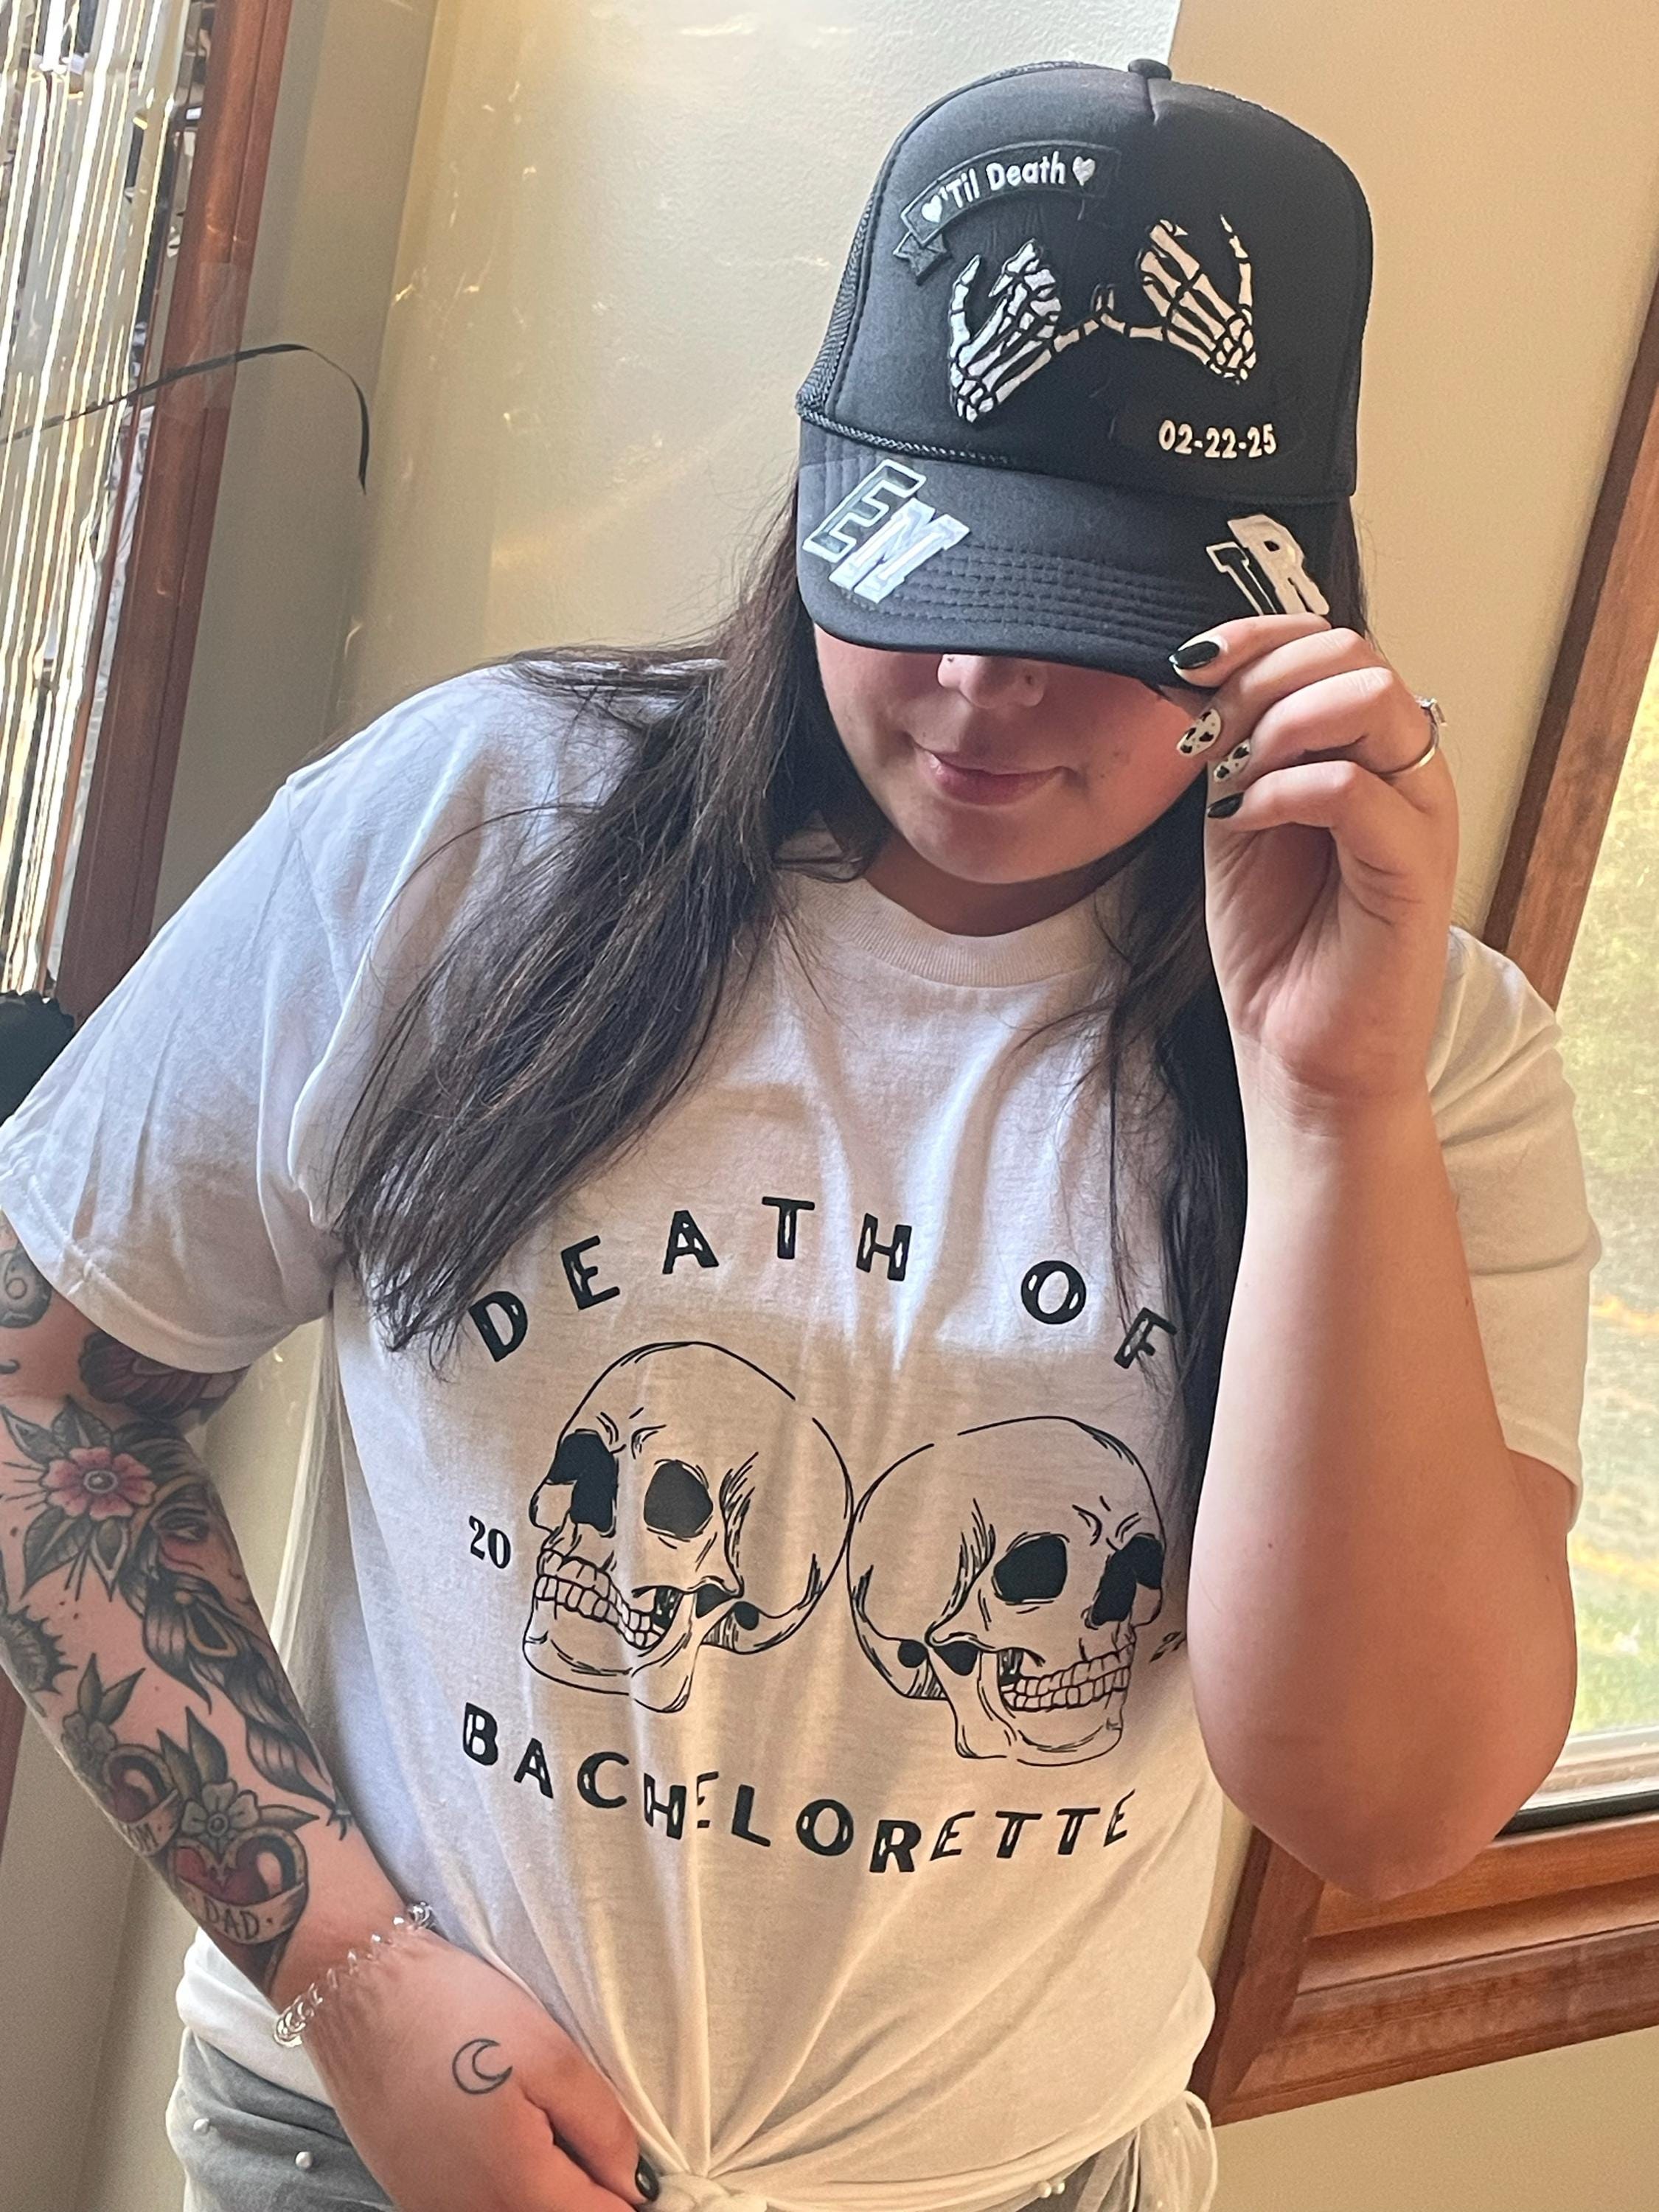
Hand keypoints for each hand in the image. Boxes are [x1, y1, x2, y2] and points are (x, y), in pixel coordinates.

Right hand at [297, 1925, 653, 2211]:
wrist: (360, 1995)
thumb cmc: (454, 2014)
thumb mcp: (552, 2055)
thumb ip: (602, 2129)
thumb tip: (634, 2182)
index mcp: (514, 2190)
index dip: (628, 2192)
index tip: (634, 2160)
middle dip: (583, 2190)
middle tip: (587, 2134)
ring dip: (543, 2189)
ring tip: (540, 2124)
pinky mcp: (414, 2198)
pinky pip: (478, 2207)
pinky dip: (504, 2185)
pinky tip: (502, 2133)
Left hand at [1158, 613, 1458, 1115]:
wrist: (1299, 1055)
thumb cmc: (1276, 944)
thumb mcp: (1238, 823)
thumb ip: (1235, 752)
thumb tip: (1202, 683)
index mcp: (1369, 753)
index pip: (1333, 645)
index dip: (1260, 635)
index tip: (1190, 663)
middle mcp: (1407, 772)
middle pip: (1355, 655)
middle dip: (1262, 677)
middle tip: (1207, 735)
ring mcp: (1419, 818)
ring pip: (1371, 701)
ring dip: (1279, 720)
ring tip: (1230, 776)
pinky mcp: (1413, 872)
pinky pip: (1355, 790)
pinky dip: (1285, 787)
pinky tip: (1242, 817)